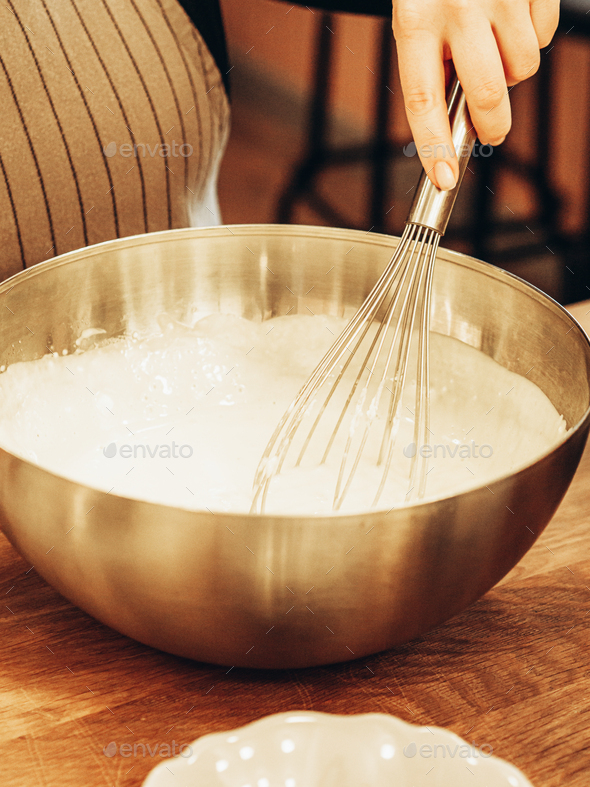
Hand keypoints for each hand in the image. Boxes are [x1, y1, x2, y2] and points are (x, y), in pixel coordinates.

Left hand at [392, 0, 558, 189]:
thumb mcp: (415, 15)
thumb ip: (431, 60)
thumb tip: (452, 113)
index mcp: (415, 20)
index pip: (423, 100)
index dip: (434, 145)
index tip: (443, 178)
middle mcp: (458, 8)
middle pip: (487, 94)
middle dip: (492, 125)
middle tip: (490, 132)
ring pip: (522, 69)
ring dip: (512, 73)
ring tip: (494, 49)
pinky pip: (542, 37)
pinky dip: (530, 40)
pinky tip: (511, 20)